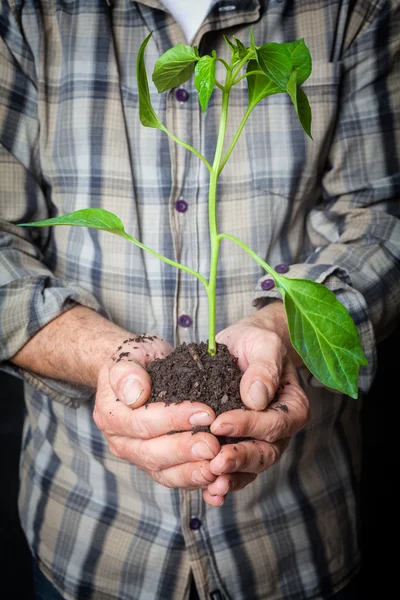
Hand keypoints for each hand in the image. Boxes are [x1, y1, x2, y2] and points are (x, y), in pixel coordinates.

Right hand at [93, 334, 219, 489]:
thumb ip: (127, 371)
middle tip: (213, 446)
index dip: (173, 419)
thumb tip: (135, 393)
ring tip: (217, 467)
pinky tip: (217, 478)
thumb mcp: (130, 353)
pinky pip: (173, 478)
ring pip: (163, 472)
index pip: (142, 422)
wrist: (141, 368)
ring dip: (191, 471)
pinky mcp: (155, 464)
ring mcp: (137, 456)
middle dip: (184, 450)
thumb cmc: (138, 358)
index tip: (205, 412)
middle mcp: (120, 441)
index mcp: (110, 415)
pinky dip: (195, 480)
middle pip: (151, 453)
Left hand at [203, 303, 309, 505]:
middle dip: (240, 459)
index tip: (220, 422)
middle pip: (265, 453)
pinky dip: (221, 482)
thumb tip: (256, 397)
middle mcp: (279, 431)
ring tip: (211, 483)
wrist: (243, 347)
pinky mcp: (238, 448)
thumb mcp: (262, 344)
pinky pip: (234, 471)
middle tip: (216, 461)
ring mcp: (259, 443)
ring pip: (250, 469)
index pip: (274, 423)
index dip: (249, 425)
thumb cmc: (255, 343)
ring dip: (231, 477)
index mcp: (292, 407)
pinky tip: (207, 492)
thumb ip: (264, 367)